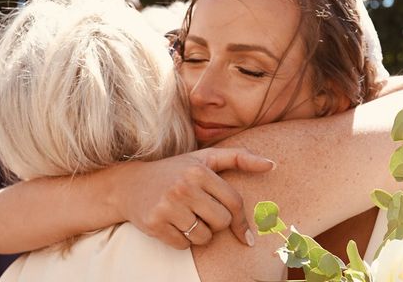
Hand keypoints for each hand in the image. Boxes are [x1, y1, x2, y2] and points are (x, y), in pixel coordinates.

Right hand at [111, 147, 274, 248]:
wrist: (130, 184)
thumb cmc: (175, 170)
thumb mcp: (205, 158)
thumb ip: (239, 158)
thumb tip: (273, 164)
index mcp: (199, 170)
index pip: (233, 202)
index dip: (243, 222)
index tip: (247, 238)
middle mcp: (184, 186)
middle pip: (221, 222)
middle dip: (216, 223)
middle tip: (202, 212)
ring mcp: (168, 205)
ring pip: (203, 236)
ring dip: (200, 233)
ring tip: (187, 217)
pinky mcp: (155, 223)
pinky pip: (184, 245)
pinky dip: (183, 240)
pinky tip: (173, 224)